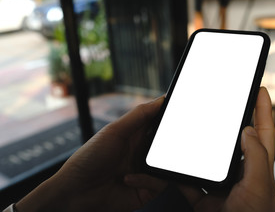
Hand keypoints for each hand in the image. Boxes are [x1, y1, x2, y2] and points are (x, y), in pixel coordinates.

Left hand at [16, 97, 166, 211]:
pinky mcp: (147, 189)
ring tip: (146, 164)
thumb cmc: (88, 159)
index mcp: (136, 134)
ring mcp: (145, 170)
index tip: (180, 112)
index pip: (158, 122)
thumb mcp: (114, 131)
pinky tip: (128, 179)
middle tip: (167, 142)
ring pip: (168, 164)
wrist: (76, 193)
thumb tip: (160, 100)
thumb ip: (139, 115)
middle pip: (167, 144)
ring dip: (159, 164)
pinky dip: (147, 180)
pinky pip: (160, 183)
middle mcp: (142, 152)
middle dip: (170, 143)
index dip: (169, 117)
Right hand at [125, 87, 274, 211]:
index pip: (264, 132)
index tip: (260, 90)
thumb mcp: (259, 188)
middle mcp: (239, 174)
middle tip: (218, 104)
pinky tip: (165, 166)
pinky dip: (173, 176)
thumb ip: (256, 157)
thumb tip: (248, 129)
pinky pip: (186, 182)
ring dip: (194, 148)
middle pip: (232, 142)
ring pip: (205, 160)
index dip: (264, 110)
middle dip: (224, 123)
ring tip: (186, 131)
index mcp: (258, 168)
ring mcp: (220, 186)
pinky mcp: (203, 199)